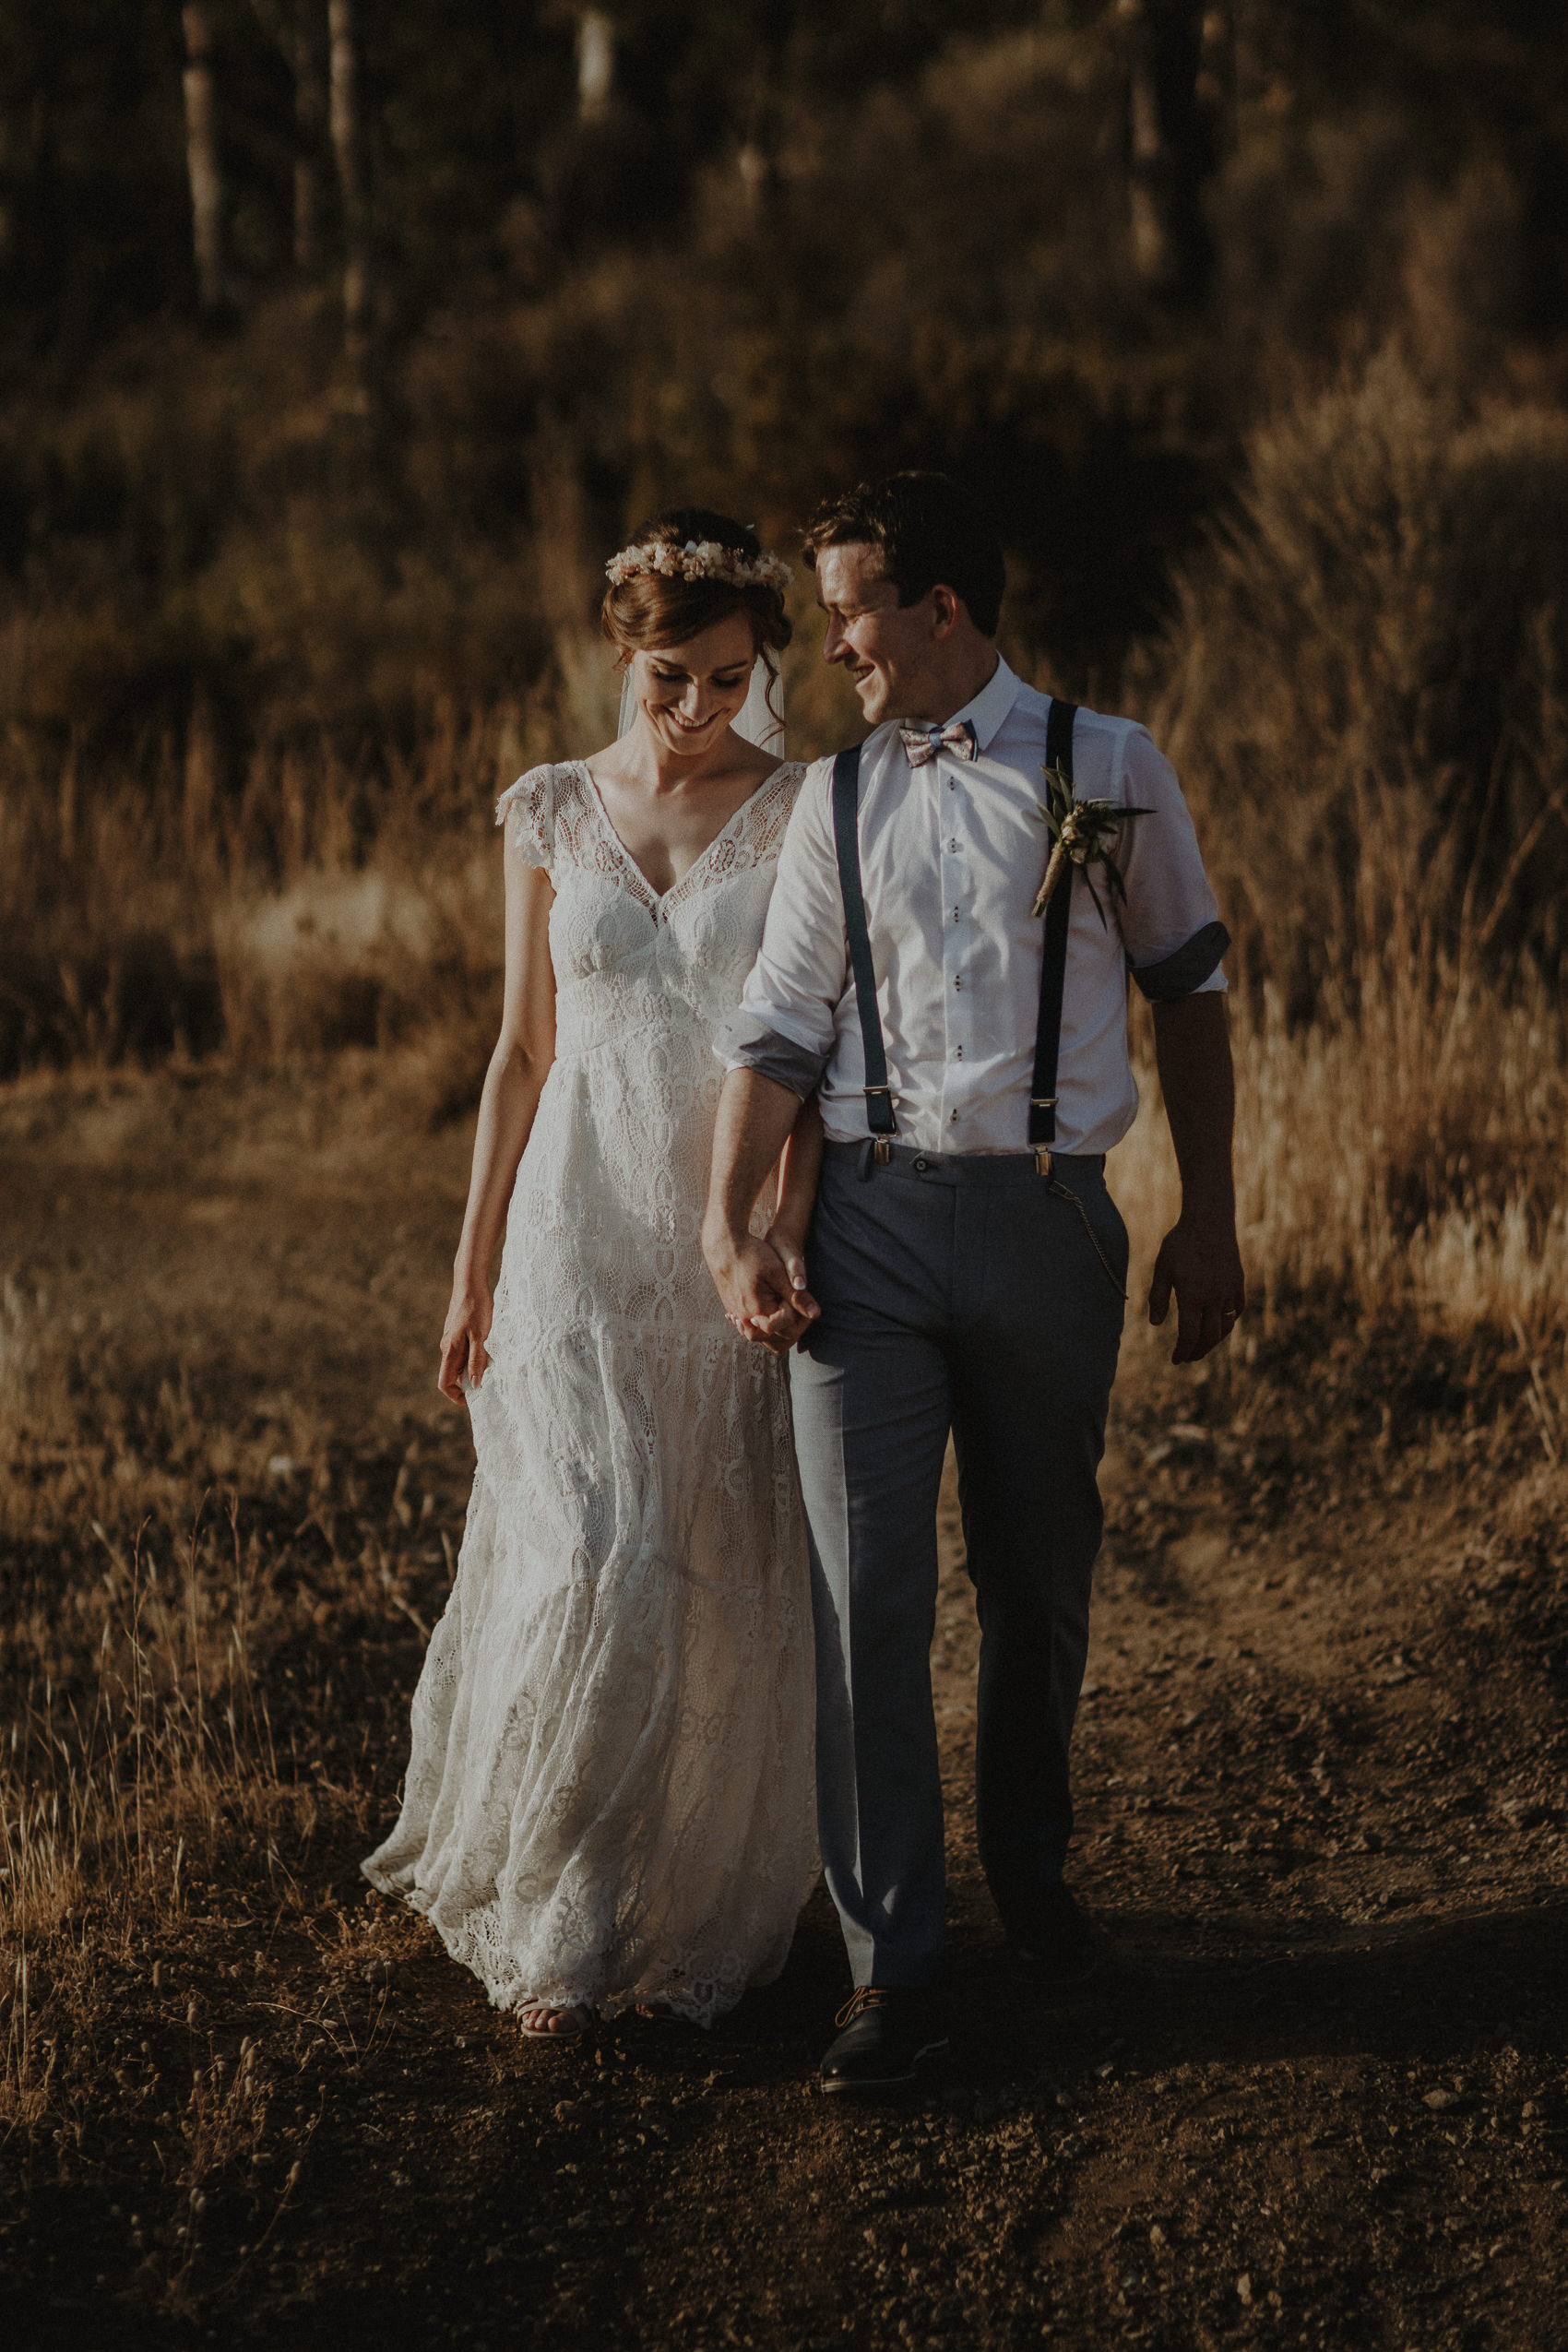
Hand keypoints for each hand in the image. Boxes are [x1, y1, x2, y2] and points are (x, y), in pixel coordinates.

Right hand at [438, 1280, 492, 1402]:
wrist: (470, 1282)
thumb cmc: (476, 1307)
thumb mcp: (481, 1336)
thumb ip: (477, 1360)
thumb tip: (474, 1384)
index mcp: (450, 1351)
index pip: (444, 1383)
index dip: (456, 1396)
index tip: (473, 1400)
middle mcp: (447, 1348)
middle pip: (453, 1375)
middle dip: (469, 1384)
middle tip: (490, 1382)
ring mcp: (452, 1340)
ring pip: (460, 1363)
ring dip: (474, 1369)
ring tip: (493, 1364)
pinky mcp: (458, 1332)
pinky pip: (464, 1352)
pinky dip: (475, 1356)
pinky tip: (490, 1349)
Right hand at [702, 1223, 815, 1353]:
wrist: (724, 1247)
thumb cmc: (752, 1255)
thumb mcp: (778, 1273)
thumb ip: (796, 1297)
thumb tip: (816, 1314)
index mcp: (759, 1311)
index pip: (788, 1328)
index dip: (801, 1316)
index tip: (801, 1297)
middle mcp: (746, 1319)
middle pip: (776, 1340)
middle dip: (792, 1326)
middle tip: (798, 1307)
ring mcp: (738, 1316)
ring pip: (763, 1336)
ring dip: (778, 1328)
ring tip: (786, 1311)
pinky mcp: (733, 1310)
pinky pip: (751, 1328)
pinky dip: (764, 1323)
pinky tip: (770, 1309)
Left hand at [1148, 1214, 1244, 1364]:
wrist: (1209, 1221)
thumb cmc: (1180, 1243)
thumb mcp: (1163, 1268)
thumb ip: (1159, 1297)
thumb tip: (1156, 1324)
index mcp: (1192, 1296)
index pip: (1189, 1336)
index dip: (1183, 1352)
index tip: (1176, 1360)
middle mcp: (1214, 1297)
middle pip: (1209, 1337)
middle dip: (1197, 1352)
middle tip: (1188, 1358)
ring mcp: (1229, 1291)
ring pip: (1225, 1327)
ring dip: (1213, 1341)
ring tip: (1201, 1345)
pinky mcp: (1239, 1284)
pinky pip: (1236, 1311)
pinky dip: (1227, 1322)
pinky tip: (1217, 1324)